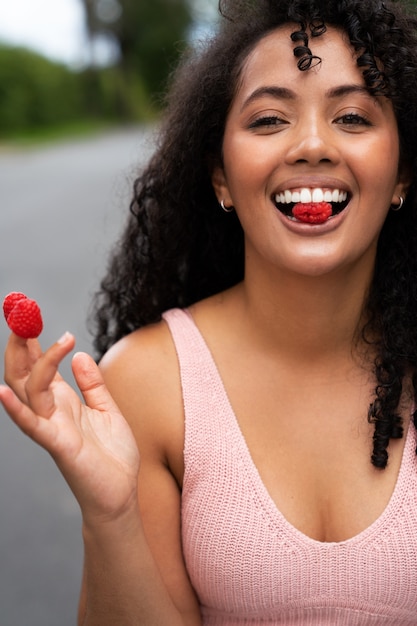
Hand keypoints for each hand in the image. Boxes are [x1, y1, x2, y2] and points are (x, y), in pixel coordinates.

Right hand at [0, 332, 139, 522]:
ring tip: (28, 332)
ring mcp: (52, 427)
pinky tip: (2, 391)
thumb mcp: (108, 410)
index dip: (32, 340)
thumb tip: (81, 355)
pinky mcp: (58, 445)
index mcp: (63, 402)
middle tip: (20, 312)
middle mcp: (52, 411)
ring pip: (28, 390)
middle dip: (19, 343)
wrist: (121, 494)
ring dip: (26, 360)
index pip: (39, 366)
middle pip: (25, 372)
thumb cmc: (113, 456)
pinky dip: (16, 408)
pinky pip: (32, 424)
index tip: (27, 313)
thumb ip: (93, 384)